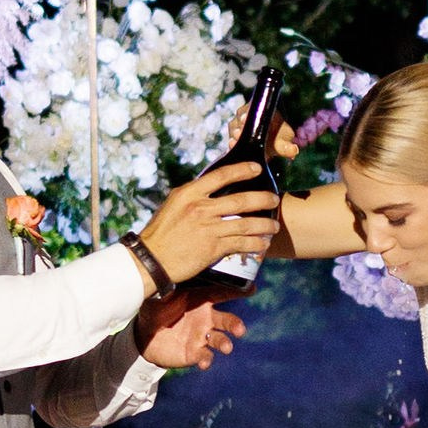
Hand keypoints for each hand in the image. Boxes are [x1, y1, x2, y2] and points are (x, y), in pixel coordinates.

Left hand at [138, 293, 243, 371]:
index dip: (237, 291)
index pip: (222, 293)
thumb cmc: (156, 310)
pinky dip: (206, 359)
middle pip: (227, 320)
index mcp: (201, 300)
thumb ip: (166, 287)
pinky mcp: (195, 353)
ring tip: (227, 347)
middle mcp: (207, 319)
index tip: (252, 289)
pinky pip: (205, 356)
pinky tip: (204, 361)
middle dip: (235, 325)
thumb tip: (166, 274)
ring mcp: (202, 337)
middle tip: (240, 330)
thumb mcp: (158, 296)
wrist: (144, 336)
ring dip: (225, 343)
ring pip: (220, 340)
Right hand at [139, 158, 281, 285]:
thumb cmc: (161, 232)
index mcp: (190, 193)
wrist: (152, 259)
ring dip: (265, 224)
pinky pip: (242, 243)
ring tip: (274, 226)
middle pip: (241, 199)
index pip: (221, 175)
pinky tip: (262, 243)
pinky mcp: (213, 247)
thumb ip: (194, 196)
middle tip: (273, 199)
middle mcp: (201, 208)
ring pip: (247, 223)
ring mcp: (209, 228)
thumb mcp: (174, 204)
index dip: (242, 169)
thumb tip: (212, 189)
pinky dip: (256, 243)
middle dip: (263, 199)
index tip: (256, 168)